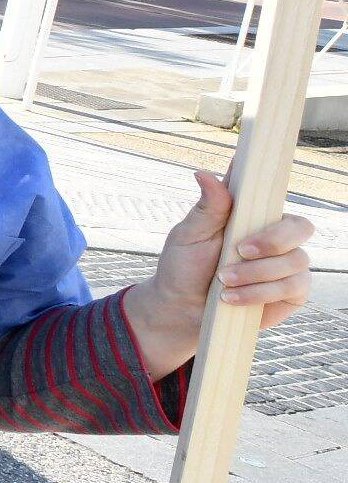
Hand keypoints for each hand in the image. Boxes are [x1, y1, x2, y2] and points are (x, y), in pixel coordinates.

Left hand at [125, 169, 316, 375]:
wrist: (181, 309)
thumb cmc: (185, 267)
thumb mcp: (189, 236)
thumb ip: (207, 208)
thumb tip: (203, 173)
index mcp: (253, 215)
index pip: (273, 194)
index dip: (272, 190)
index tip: (255, 197)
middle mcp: (277, 237)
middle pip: (300, 227)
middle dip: (273, 241)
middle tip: (239, 250)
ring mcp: (288, 265)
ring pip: (296, 261)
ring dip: (256, 273)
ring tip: (223, 280)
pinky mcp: (292, 293)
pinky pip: (293, 288)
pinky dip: (259, 294)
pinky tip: (232, 298)